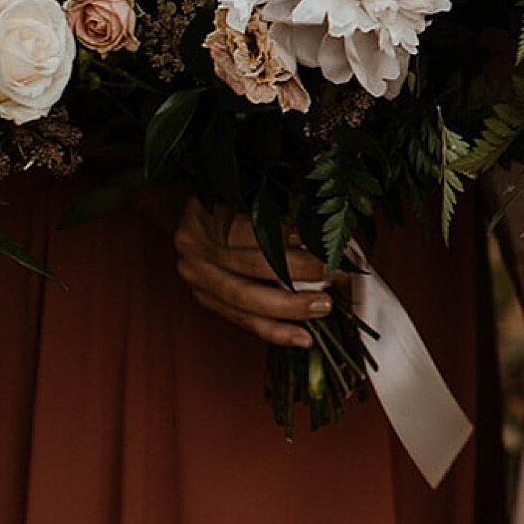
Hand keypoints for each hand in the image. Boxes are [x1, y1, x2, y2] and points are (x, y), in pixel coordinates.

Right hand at [173, 199, 337, 347]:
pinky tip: (301, 336)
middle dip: (296, 275)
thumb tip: (329, 225)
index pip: (250, 230)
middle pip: (250, 267)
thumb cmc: (232, 192)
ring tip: (321, 307)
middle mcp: (194, 249)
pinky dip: (274, 330)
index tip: (318, 244)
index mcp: (204, 215)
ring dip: (289, 309)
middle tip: (330, 276)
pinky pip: (242, 320)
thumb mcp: (251, 187)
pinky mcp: (205, 299)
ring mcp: (196, 278)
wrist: (198, 209)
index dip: (286, 238)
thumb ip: (284, 203)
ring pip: (246, 302)